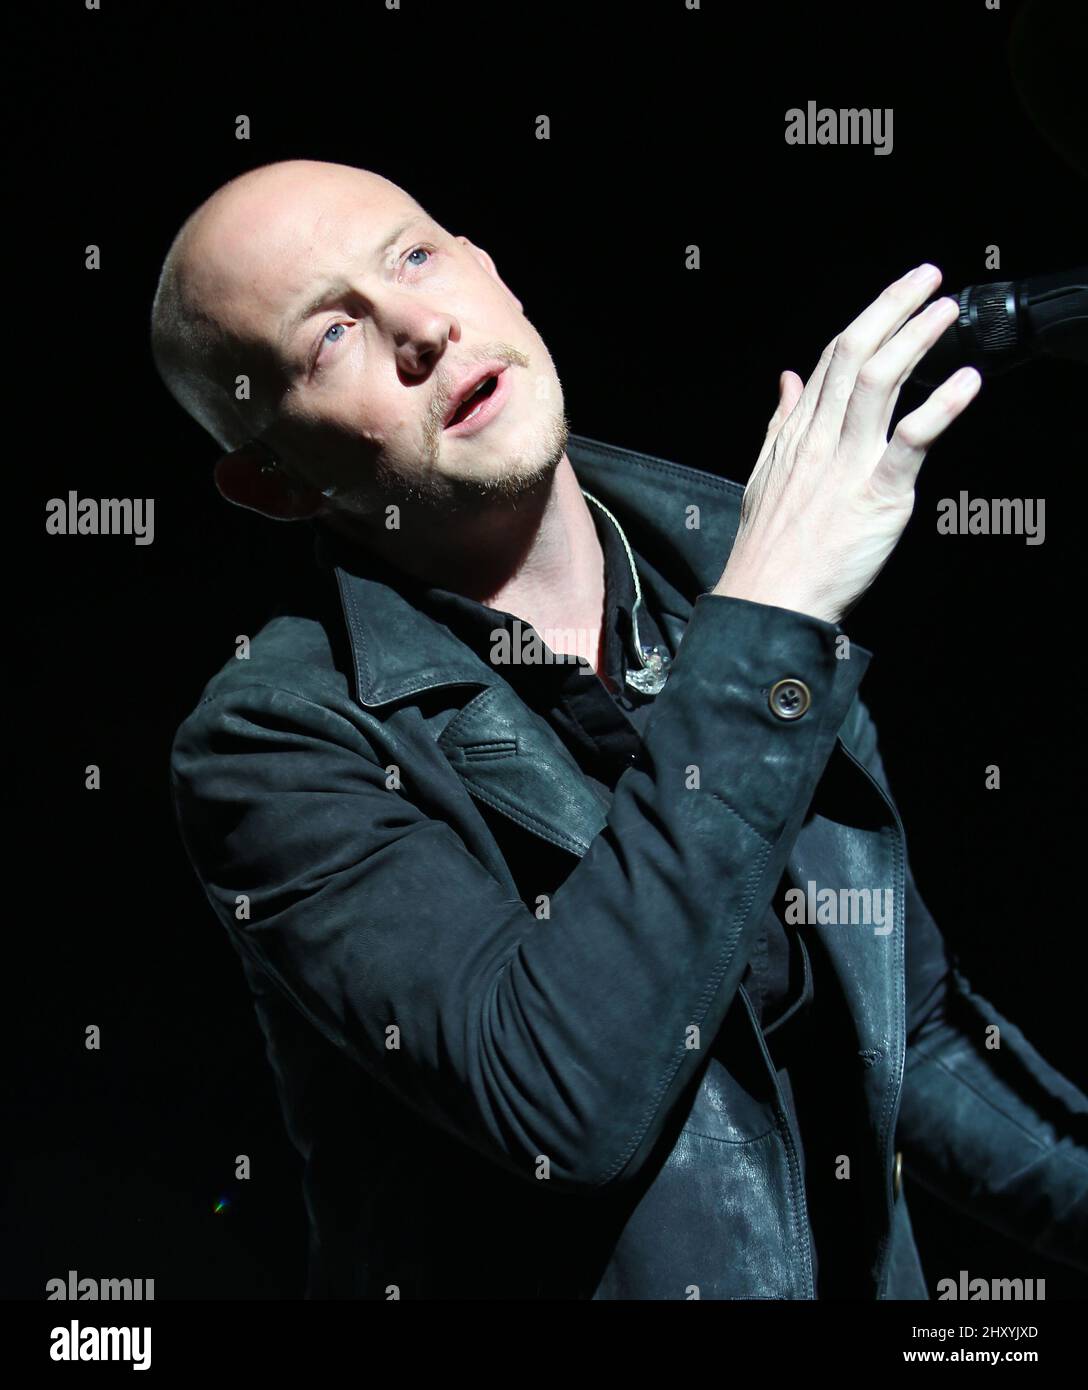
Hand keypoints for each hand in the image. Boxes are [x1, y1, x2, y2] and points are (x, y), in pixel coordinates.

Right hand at [713, 264, 980, 624]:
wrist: (768, 599)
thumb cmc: (769, 548)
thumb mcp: (765, 475)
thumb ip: (781, 423)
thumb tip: (787, 379)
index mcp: (797, 434)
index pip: (831, 361)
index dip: (867, 319)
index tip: (896, 294)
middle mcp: (821, 439)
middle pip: (854, 354)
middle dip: (892, 308)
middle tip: (927, 278)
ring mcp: (848, 465)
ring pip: (879, 382)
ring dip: (917, 339)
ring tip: (945, 312)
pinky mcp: (877, 496)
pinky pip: (910, 442)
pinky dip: (941, 407)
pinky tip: (966, 381)